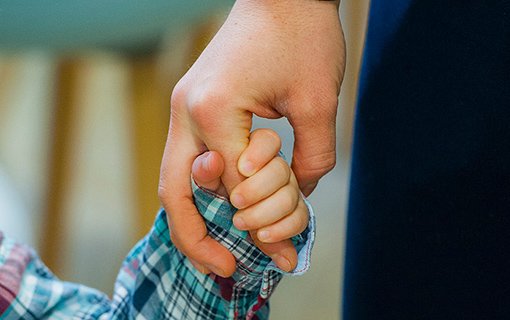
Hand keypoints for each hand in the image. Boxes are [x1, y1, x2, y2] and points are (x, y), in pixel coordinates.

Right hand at [159, 0, 344, 276]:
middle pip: (176, 193)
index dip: (264, 226)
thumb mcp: (317, 102)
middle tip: (225, 267)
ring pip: (175, 180)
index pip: (236, 189)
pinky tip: (219, 211)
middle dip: (198, 240)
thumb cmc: (302, 35)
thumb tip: (298, 196)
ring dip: (196, 218)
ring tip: (220, 249)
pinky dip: (202, 192)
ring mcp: (184, 108)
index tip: (286, 254)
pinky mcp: (194, 106)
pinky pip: (188, 161)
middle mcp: (187, 112)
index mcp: (214, 110)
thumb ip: (310, 160)